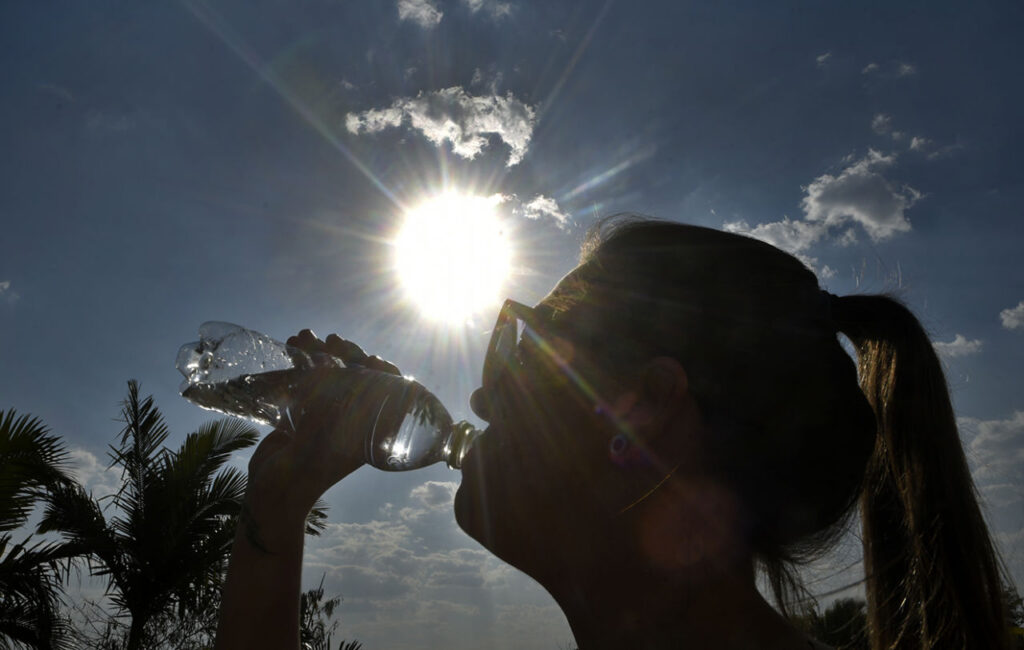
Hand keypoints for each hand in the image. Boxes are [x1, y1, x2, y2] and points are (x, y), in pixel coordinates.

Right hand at [243, 332, 402, 530]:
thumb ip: (327, 407)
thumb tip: (331, 367)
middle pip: (359, 378)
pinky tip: (291, 344)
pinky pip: (307, 381)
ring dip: (320, 352)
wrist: (272, 495)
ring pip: (332, 375)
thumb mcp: (321, 441)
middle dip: (347, 354)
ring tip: (304, 336)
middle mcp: (351, 421)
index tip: (371, 358)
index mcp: (368, 432)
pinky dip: (300, 362)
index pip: (388, 395)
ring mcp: (327, 416)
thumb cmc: (304, 474)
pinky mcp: (303, 414)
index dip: (384, 373)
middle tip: (333, 340)